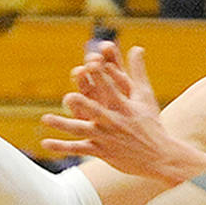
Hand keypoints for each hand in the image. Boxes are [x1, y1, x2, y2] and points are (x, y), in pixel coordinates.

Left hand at [41, 46, 198, 180]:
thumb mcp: (145, 96)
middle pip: (96, 110)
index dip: (102, 76)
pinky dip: (62, 146)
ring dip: (63, 124)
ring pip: (81, 130)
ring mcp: (106, 137)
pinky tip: (45, 143)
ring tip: (45, 118)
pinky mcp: (101, 152)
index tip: (93, 64)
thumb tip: (136, 47)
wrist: (160, 157)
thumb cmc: (151, 123)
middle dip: (84, 104)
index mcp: (124, 106)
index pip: (112, 88)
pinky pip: (78, 148)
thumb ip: (137, 71)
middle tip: (69, 97)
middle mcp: (114, 121)